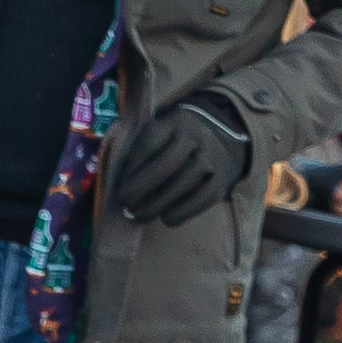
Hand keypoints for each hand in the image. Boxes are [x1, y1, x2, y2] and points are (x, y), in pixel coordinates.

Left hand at [105, 89, 254, 226]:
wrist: (215, 145)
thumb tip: (122, 188)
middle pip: (166, 165)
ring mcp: (211, 158)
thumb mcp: (158, 137)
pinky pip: (202, 199)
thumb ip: (139, 154)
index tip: (120, 187)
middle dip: (142, 188)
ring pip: (183, 184)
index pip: (149, 144)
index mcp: (173, 123)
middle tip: (127, 205)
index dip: (132, 169)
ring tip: (141, 215)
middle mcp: (195, 137)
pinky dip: (183, 212)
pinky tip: (166, 219)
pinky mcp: (221, 179)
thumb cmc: (172, 146)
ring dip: (158, 203)